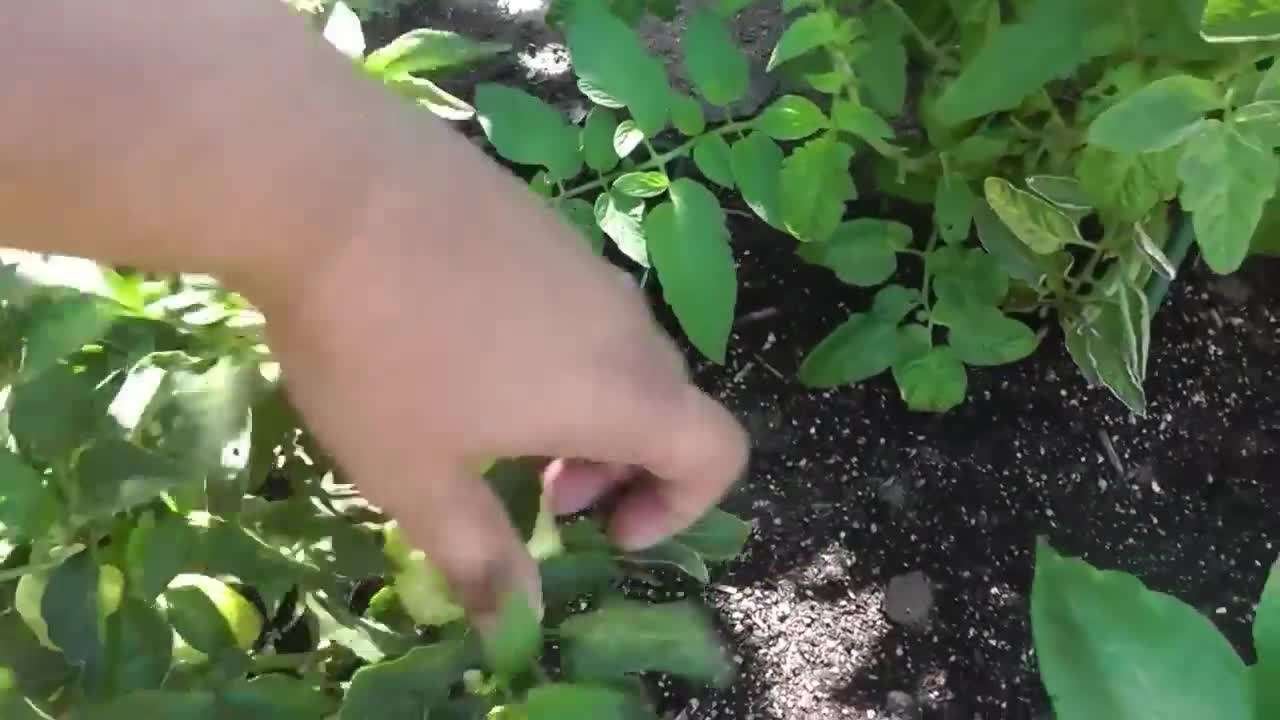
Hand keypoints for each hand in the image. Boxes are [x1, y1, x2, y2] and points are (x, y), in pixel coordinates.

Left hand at [257, 116, 748, 622]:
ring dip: (582, 408)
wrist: (328, 184)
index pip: (718, 452)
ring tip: (489, 420)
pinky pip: (575, 304)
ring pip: (616, 352)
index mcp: (619, 392)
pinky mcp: (539, 221)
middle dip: (619, 467)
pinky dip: (553, 349)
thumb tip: (518, 621)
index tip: (605, 530)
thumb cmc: (380, 350)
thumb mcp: (417, 476)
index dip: (684, 506)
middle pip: (665, 405)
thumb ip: (480, 555)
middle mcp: (622, 322)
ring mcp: (583, 262)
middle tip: (540, 492)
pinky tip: (458, 343)